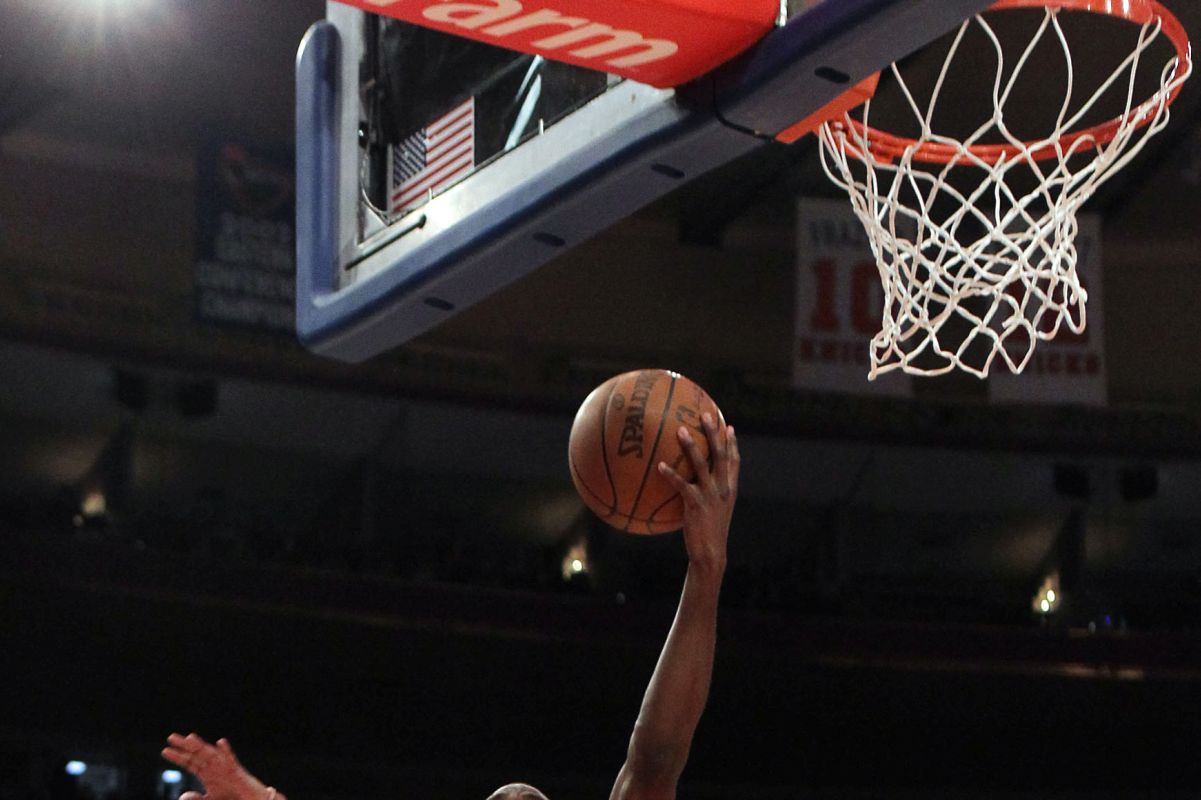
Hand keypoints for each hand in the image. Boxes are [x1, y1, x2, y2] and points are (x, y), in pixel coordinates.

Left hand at [161, 733, 283, 799]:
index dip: (178, 757)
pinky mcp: (237, 771)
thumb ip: (197, 799)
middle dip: (185, 746)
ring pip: (211, 754)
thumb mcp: (210, 799)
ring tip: (190, 738)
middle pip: (197, 754)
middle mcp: (215, 767)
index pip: (190, 762)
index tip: (165, 751)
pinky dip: (226, 751)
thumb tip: (182, 796)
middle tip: (171, 737)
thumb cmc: (232, 798)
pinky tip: (221, 742)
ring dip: (202, 746)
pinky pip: (231, 760)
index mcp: (208, 773)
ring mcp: (226, 767)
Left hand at [657, 412, 738, 572]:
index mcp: (730, 489)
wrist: (711, 553)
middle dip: (714, 433)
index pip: (734, 461)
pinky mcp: (696, 504)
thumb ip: (708, 494)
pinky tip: (659, 465)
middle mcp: (724, 488)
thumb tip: (693, 483)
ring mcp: (711, 495)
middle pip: (721, 454)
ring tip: (680, 430)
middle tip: (706, 414)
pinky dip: (671, 474)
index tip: (728, 425)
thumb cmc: (708, 532)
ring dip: (691, 446)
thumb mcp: (714, 511)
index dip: (732, 442)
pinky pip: (682, 485)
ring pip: (702, 465)